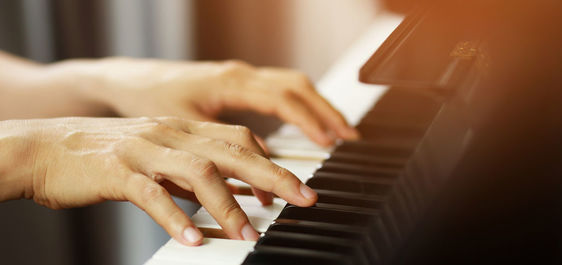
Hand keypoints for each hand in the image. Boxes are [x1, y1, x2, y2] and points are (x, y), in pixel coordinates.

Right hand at [0, 117, 317, 245]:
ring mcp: (144, 150)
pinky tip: (194, 240)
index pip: (240, 139)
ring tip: (248, 234)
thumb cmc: (109, 157)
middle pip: (232, 151)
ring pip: (197, 172)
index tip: (293, 189)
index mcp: (184, 129)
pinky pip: (152, 195)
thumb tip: (234, 195)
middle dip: (273, 176)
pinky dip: (176, 218)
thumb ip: (195, 174)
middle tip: (302, 198)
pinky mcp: (116, 172)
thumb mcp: (160, 158)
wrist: (48, 148)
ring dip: (228, 205)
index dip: (270, 163)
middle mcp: (170, 134)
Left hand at [65, 58, 358, 145]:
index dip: (308, 120)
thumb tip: (255, 167)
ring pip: (293, 84)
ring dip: (318, 106)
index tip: (328, 141)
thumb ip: (219, 146)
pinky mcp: (240, 83)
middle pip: (297, 86)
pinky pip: (281, 89)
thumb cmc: (150, 100)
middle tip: (350, 137)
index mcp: (230, 81)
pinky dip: (301, 105)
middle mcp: (241, 74)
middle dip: (326, 112)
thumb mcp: (183, 127)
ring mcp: (242, 75)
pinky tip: (309, 123)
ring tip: (339, 132)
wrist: (130, 80)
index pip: (282, 98)